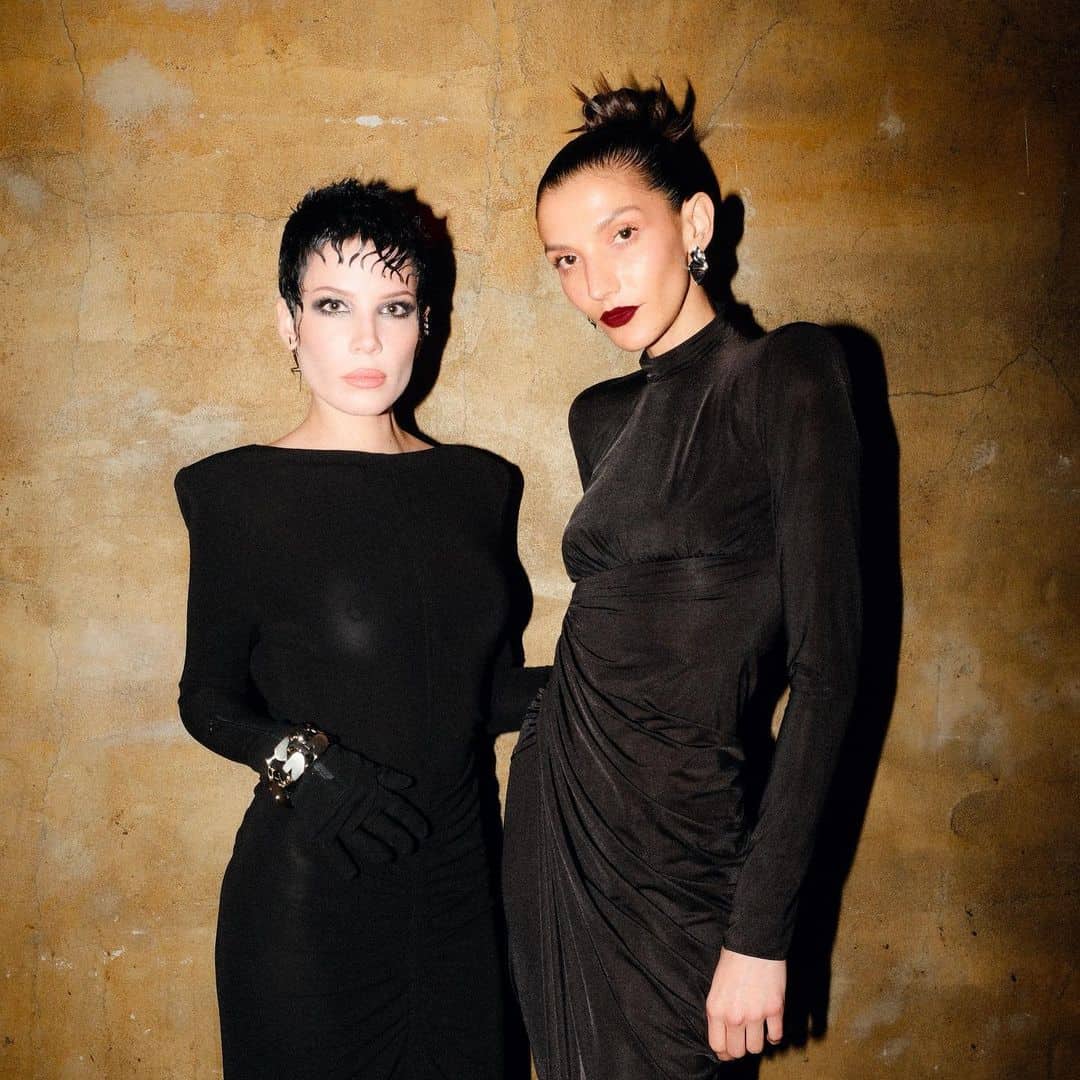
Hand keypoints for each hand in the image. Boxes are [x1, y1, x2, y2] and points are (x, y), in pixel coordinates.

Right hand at [289, 744, 428, 873]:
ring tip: (388, 858)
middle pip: (386, 827)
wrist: (308, 765)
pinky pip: (334, 849)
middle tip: (410, 849)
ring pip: (364, 840)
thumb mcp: (369, 767)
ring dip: (377, 850)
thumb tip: (410, 783)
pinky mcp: (324, 829)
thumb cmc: (341, 764)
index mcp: (374, 794)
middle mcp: (362, 810)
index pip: (400, 809)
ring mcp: (342, 821)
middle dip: (400, 838)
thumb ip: (389, 777)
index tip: (424, 833)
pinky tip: (351, 874)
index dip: (413, 821)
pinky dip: (342, 862)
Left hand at [705, 947, 785, 1060]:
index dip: (724, 1051)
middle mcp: (734, 1016)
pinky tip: (771, 1029)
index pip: (718, 1047)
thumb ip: (720, 1010)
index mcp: (716, 1009)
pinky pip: (776, 1036)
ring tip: (756, 1032)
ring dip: (757, 1042)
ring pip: (756, 1048)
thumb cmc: (732, 959)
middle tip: (743, 1040)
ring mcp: (756, 1015)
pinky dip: (774, 1036)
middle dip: (740, 1048)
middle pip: (738, 1052)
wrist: (753, 942)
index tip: (729, 1048)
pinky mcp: (775, 1010)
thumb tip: (725, 1030)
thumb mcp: (716, 985)